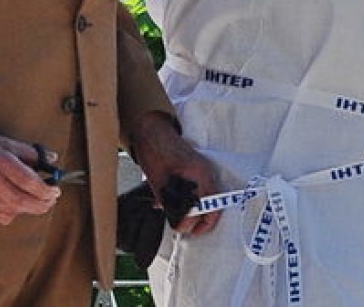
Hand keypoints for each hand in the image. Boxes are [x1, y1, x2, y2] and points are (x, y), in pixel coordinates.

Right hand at [0, 122, 60, 224]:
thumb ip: (30, 152)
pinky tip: (16, 203)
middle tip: (51, 199)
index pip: (30, 183)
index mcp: (0, 162)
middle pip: (24, 202)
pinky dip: (13, 212)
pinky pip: (1, 217)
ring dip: (30, 208)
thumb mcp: (4, 141)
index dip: (47, 190)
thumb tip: (52, 158)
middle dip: (43, 203)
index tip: (56, 190)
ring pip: (15, 211)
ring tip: (37, 200)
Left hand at [127, 111, 221, 235]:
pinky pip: (199, 189)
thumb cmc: (154, 153)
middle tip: (184, 227)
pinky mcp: (194, 167)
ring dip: (194, 210)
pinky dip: (190, 199)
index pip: (212, 206)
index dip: (202, 223)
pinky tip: (175, 204)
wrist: (150, 130)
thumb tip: (180, 226)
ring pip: (205, 198)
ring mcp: (201, 168)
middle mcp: (205, 172)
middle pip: (212, 204)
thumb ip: (172, 207)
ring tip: (178, 217)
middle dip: (199, 219)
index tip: (189, 232)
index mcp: (200, 175)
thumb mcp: (161, 185)